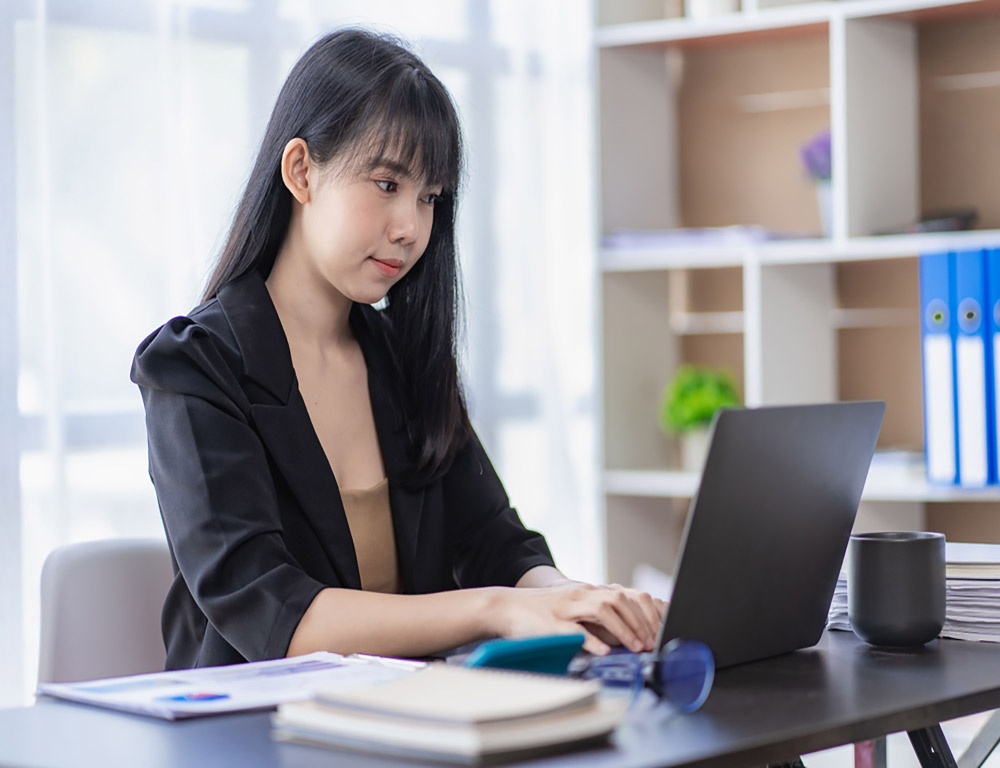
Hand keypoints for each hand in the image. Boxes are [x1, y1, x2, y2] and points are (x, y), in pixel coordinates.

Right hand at [493, 582, 666, 654]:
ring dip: (624, 630)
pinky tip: (604, 651)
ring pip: (603, 610)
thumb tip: (625, 636)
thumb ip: (596, 620)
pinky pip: (576, 630)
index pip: (626, 596)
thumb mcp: (574, 611)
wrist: (506, 607)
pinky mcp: (552, 623)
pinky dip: (592, 640)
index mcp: (588, 593)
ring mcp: (566, 607)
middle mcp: (580, 595)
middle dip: (640, 622)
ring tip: (635, 647)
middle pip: (620, 600)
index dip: (645, 614)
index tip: (658, 632)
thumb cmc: (541, 613)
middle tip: (651, 643)